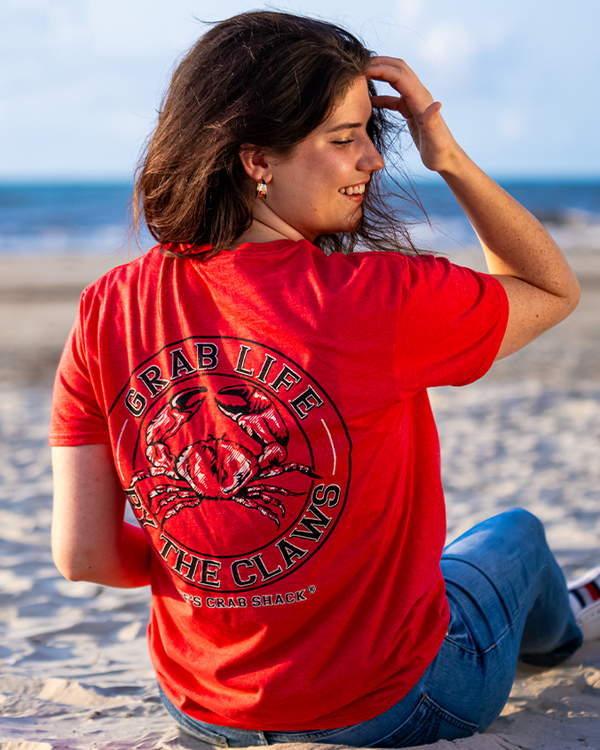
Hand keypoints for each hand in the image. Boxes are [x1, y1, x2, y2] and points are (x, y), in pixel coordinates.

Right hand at [367, 57, 462, 173]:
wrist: (447, 159)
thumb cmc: (440, 153)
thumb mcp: (436, 141)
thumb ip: (433, 122)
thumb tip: (436, 104)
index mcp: (422, 101)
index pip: (400, 76)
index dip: (382, 69)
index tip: (363, 69)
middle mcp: (419, 96)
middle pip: (399, 69)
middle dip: (380, 63)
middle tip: (358, 65)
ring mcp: (414, 102)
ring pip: (396, 79)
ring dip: (380, 73)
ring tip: (360, 75)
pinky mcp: (410, 110)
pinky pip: (393, 97)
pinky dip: (381, 95)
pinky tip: (368, 100)